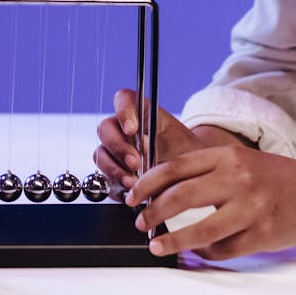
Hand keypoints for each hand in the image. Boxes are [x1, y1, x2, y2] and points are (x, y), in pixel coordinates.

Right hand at [94, 89, 243, 192]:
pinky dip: (116, 188)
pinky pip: (105, 180)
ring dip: (115, 170)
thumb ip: (170, 141)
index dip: (123, 111)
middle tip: (135, 162)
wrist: (193, 176)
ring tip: (133, 183)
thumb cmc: (190, 155)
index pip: (124, 99)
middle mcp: (124, 130)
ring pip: (101, 155)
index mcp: (143, 114)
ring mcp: (117, 153)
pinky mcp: (115, 175)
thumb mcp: (187, 140)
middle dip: (118, 147)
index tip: (132, 129)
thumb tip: (156, 151)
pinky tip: (131, 195)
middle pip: (106, 129)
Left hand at [126, 145, 295, 259]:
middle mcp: (238, 178)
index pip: (175, 168)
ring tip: (158, 246)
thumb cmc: (273, 176)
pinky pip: (223, 249)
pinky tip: (197, 251)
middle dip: (153, 214)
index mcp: (227, 155)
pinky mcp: (263, 234)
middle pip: (181, 197)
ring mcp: (252, 208)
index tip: (132, 198)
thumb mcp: (238, 159)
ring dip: (173, 241)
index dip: (147, 185)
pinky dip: (205, 253)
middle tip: (141, 224)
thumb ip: (204, 169)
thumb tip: (160, 188)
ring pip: (201, 230)